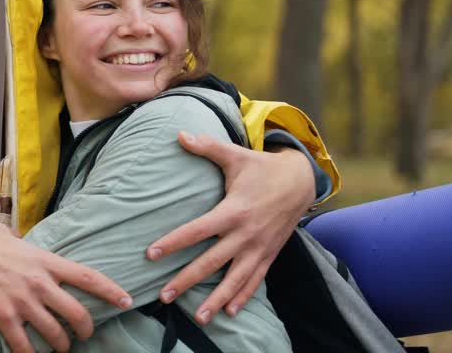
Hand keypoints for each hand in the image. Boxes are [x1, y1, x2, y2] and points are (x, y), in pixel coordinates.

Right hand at [0, 222, 132, 352]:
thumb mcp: (5, 234)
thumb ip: (20, 239)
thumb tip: (19, 239)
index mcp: (44, 261)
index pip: (86, 276)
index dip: (110, 290)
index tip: (126, 300)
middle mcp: (39, 283)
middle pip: (77, 313)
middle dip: (86, 329)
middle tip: (84, 334)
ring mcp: (22, 302)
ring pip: (56, 334)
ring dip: (61, 346)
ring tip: (59, 348)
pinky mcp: (4, 318)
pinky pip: (25, 347)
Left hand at [145, 131, 312, 323]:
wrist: (301, 181)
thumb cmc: (261, 168)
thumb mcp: (235, 155)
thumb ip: (206, 147)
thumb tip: (178, 134)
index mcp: (233, 211)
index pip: (197, 230)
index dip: (173, 242)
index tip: (150, 254)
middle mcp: (245, 234)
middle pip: (211, 262)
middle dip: (187, 280)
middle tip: (163, 296)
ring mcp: (259, 248)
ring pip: (234, 279)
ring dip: (216, 299)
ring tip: (199, 317)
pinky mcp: (269, 254)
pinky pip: (255, 280)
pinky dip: (243, 297)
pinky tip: (229, 311)